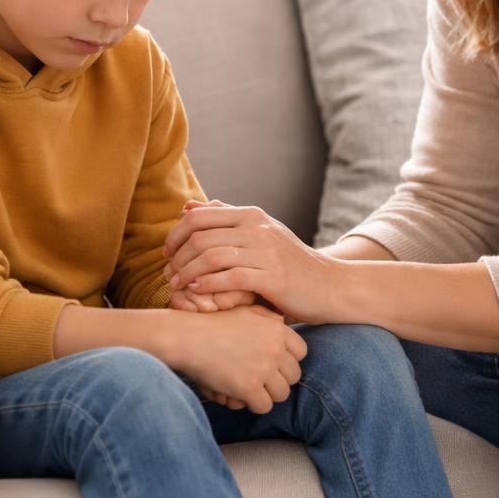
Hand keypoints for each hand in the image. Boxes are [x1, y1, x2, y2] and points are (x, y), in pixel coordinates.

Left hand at [163, 200, 340, 324]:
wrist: (331, 285)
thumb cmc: (290, 263)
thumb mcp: (260, 233)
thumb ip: (225, 218)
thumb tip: (189, 206)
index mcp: (252, 215)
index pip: (199, 216)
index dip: (175, 234)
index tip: (167, 253)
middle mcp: (257, 228)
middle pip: (200, 236)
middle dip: (176, 256)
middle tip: (168, 274)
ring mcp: (265, 252)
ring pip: (210, 256)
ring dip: (187, 272)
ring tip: (177, 286)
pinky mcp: (272, 277)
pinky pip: (229, 278)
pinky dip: (206, 285)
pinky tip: (197, 292)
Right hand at [171, 305, 305, 413]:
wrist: (187, 338)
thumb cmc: (213, 324)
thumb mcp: (244, 311)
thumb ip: (267, 318)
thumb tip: (283, 323)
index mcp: (277, 330)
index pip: (302, 353)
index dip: (287, 361)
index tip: (272, 363)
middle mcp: (275, 349)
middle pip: (294, 376)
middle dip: (278, 380)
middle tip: (260, 379)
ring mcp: (263, 369)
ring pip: (282, 394)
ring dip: (267, 394)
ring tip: (250, 388)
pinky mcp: (249, 387)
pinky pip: (264, 406)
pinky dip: (253, 405)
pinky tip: (240, 396)